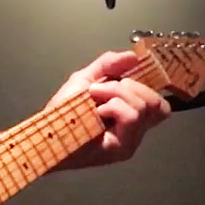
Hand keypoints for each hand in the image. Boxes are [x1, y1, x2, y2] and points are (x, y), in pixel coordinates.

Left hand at [46, 50, 170, 169]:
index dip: (149, 87)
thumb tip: (134, 56)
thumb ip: (109, 65)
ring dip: (116, 93)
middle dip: (131, 87)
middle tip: (103, 89)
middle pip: (158, 103)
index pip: (160, 105)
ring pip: (143, 106)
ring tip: (94, 98)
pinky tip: (96, 112)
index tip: (126, 78)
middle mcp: (135, 131)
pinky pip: (131, 116)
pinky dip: (113, 105)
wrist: (45, 135)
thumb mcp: (86, 80)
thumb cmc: (63, 112)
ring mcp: (130, 141)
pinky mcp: (122, 148)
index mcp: (130, 116)